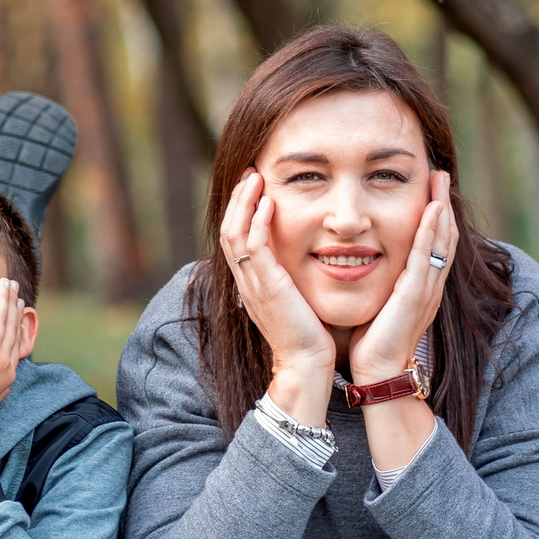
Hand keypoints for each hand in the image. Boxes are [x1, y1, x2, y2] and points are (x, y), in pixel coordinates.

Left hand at [0, 280, 30, 466]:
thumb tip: (4, 385)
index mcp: (7, 374)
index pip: (14, 341)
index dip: (17, 322)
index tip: (19, 308)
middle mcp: (3, 361)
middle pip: (11, 325)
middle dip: (13, 303)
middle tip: (14, 287)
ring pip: (0, 318)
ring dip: (3, 297)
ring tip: (5, 282)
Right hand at [218, 170, 332, 417]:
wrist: (307, 366)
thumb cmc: (309, 337)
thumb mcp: (296, 301)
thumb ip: (292, 280)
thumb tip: (304, 261)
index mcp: (251, 284)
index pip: (236, 239)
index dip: (241, 211)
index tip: (253, 187)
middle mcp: (246, 282)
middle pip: (228, 230)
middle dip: (238, 199)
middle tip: (250, 172)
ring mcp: (252, 284)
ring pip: (234, 233)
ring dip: (244, 202)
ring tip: (255, 176)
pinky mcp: (266, 287)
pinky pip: (253, 246)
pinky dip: (258, 221)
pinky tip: (269, 201)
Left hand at [347, 170, 455, 383]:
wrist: (378, 373)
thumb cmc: (372, 344)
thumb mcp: (378, 305)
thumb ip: (377, 285)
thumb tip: (357, 264)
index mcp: (419, 287)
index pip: (432, 244)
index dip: (433, 216)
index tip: (429, 189)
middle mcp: (428, 285)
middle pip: (443, 236)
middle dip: (442, 204)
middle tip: (440, 174)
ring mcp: (426, 290)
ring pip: (441, 242)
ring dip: (442, 209)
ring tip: (440, 180)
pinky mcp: (416, 296)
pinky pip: (428, 257)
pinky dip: (432, 232)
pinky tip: (433, 210)